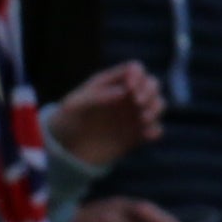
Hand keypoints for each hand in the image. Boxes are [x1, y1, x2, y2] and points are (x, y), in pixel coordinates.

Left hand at [45, 62, 162, 167]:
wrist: (64, 151)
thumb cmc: (66, 121)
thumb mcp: (74, 106)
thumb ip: (97, 96)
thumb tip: (124, 91)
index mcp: (112, 83)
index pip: (135, 69)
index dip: (137, 75)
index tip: (130, 88)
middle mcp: (127, 96)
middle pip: (152, 84)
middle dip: (150, 90)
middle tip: (138, 102)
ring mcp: (133, 115)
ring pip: (157, 105)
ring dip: (156, 108)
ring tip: (143, 118)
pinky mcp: (136, 136)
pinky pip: (155, 130)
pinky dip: (155, 131)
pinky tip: (147, 135)